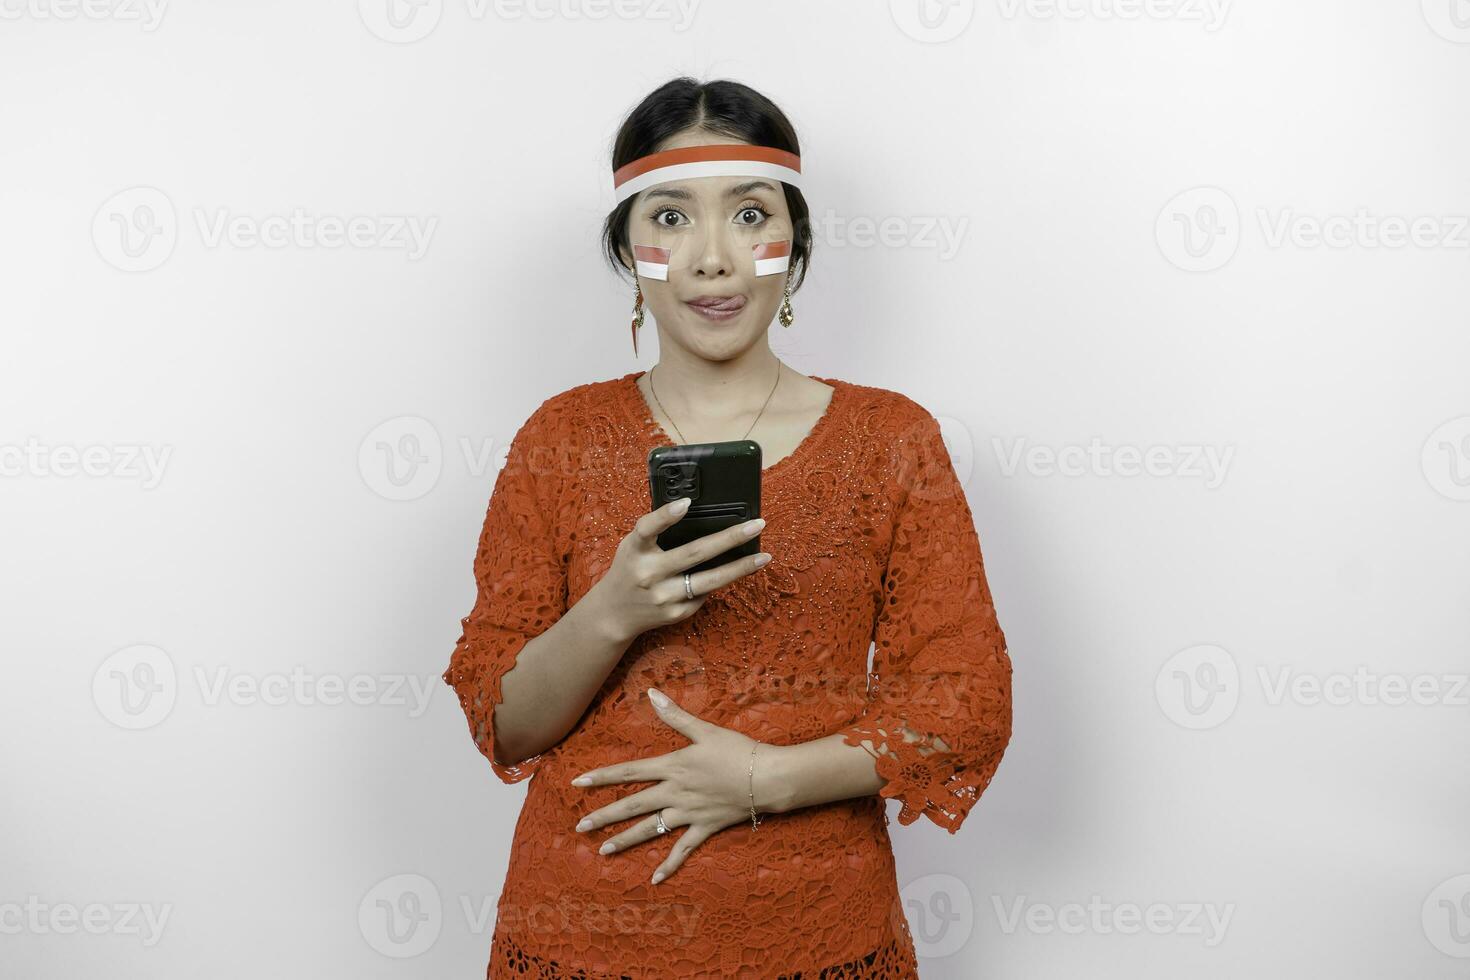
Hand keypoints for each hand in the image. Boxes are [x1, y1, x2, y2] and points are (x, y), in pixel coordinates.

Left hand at [569, 688, 777, 884]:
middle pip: (632, 806)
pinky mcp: (704, 828)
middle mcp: (674, 793)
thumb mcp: (705, 729)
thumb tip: (651, 692)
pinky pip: (683, 850)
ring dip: (625, 841)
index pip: (629, 772)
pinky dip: (669, 865)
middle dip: (604, 817)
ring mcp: (688, 813)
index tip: (578, 783)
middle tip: (580, 827)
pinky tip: (654, 879)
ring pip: (651, 830)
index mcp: (672, 767)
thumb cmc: (737, 750)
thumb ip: (675, 715)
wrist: (766, 778)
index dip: (602, 776)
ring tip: (603, 851)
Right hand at [585, 497, 771, 643]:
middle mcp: (648, 574)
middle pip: (694, 554)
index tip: (686, 503)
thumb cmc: (630, 569)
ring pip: (709, 581)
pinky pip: (704, 594)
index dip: (665, 516)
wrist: (614, 614)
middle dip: (730, 538)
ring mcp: (663, 597)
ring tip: (763, 556)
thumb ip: (657, 533)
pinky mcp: (675, 613)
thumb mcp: (634, 546)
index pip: (647, 529)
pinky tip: (733, 572)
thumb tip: (698, 514)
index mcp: (635, 550)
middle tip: (757, 525)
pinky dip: (719, 582)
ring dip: (740, 568)